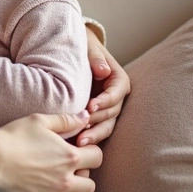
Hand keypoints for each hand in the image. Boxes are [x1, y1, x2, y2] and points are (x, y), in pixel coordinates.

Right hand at [0, 114, 101, 191]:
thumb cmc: (14, 137)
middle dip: (83, 180)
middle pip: (90, 187)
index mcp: (70, 157)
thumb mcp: (40, 121)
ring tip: (59, 191)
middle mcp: (65, 180)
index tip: (79, 153)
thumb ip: (66, 120)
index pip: (97, 158)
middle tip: (68, 174)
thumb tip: (86, 117)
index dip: (91, 154)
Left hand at [78, 30, 129, 146]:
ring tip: (79, 142)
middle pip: (112, 113)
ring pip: (106, 126)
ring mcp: (107, 109)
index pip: (116, 93)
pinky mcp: (96, 117)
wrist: (74, 53)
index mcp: (118, 80)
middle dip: (97, 122)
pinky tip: (75, 143)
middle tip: (82, 131)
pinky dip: (88, 136)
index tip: (90, 106)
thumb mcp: (89, 47)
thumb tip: (103, 71)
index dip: (105, 101)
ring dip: (94, 135)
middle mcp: (116, 97)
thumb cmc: (83, 47)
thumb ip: (95, 58)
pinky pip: (95, 129)